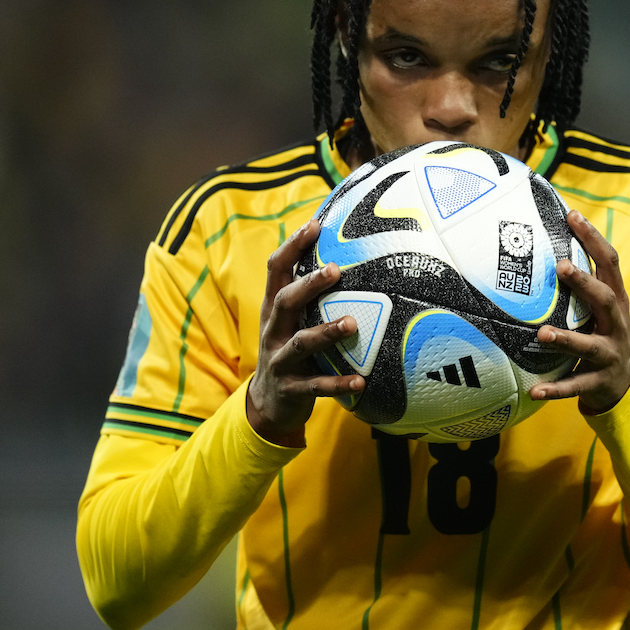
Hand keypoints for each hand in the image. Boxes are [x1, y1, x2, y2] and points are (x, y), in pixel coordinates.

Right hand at [246, 220, 364, 443]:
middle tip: (335, 270)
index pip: (276, 270)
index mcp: (273, 309)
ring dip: (326, 332)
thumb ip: (310, 295)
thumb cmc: (290, 351)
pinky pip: (316, 386)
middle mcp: (273, 330)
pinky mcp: (291, 389)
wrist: (267, 404)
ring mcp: (279, 360)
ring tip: (353, 323)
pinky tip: (362, 380)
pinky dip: (338, 383)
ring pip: (300, 342)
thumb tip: (346, 255)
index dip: (292, 246)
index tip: (315, 225)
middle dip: (308, 285)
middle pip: (284, 301)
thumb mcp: (292, 321)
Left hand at [529, 210, 629, 414]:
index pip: (609, 263)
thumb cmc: (603, 334)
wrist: (627, 384)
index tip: (573, 216)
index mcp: (615, 300)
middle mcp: (616, 324)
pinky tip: (534, 389)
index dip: (593, 238)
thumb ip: (582, 284)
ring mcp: (609, 354)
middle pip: (605, 299)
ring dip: (566, 340)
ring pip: (589, 346)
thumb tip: (545, 244)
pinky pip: (576, 385)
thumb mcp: (601, 308)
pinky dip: (556, 389)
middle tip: (561, 266)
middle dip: (585, 283)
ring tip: (542, 335)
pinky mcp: (599, 382)